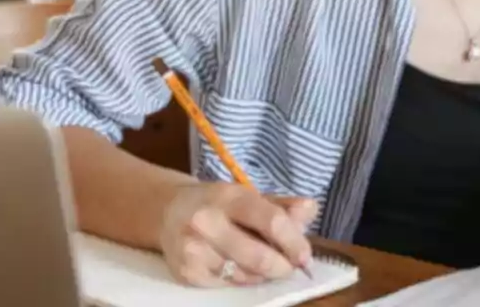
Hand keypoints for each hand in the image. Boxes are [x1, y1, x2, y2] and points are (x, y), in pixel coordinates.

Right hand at [159, 182, 317, 287]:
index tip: (306, 257)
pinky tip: (243, 268)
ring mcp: (193, 249)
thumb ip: (283, 205)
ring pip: (244, 275)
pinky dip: (243, 280)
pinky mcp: (186, 272)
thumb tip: (311, 209)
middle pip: (258, 256)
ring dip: (263, 274)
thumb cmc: (220, 204)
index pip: (271, 221)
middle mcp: (207, 222)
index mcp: (230, 196)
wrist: (168, 211)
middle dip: (281, 266)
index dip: (294, 242)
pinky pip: (227, 284)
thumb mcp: (250, 196)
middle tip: (290, 267)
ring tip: (266, 263)